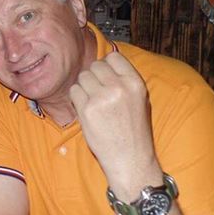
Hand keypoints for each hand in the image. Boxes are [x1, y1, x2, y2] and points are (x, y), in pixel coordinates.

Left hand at [69, 52, 156, 185]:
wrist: (130, 158)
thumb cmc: (133, 130)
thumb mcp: (140, 100)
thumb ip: (124, 81)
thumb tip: (104, 64)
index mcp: (135, 83)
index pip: (113, 57)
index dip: (105, 66)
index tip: (104, 76)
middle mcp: (119, 87)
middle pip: (95, 66)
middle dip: (93, 77)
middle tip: (96, 92)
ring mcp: (102, 98)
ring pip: (82, 77)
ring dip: (83, 87)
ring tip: (91, 102)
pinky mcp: (87, 109)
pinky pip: (74, 91)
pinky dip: (76, 98)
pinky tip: (85, 109)